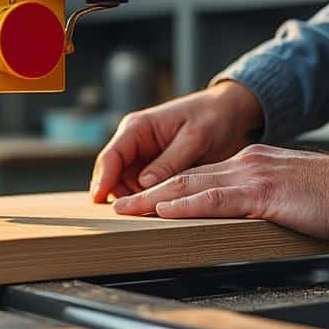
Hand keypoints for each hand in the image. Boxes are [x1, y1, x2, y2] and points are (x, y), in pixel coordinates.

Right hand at [90, 82, 264, 202]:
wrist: (230, 112)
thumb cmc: (212, 117)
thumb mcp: (194, 138)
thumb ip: (170, 161)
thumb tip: (145, 185)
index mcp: (138, 127)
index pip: (111, 156)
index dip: (102, 180)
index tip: (99, 200)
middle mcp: (135, 143)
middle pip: (113, 176)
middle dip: (119, 195)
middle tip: (133, 216)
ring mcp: (143, 157)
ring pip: (126, 186)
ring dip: (135, 200)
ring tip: (150, 216)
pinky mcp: (155, 169)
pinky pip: (144, 189)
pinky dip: (148, 199)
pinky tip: (160, 210)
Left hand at [111, 144, 328, 241]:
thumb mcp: (290, 197)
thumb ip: (264, 203)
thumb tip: (247, 220)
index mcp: (253, 164)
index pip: (200, 176)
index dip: (168, 187)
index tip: (144, 198)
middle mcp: (247, 163)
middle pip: (186, 177)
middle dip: (149, 190)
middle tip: (120, 202)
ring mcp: (253, 175)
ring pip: (192, 185)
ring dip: (154, 198)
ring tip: (127, 208)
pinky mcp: (263, 192)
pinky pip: (216, 199)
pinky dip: (185, 205)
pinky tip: (164, 210)